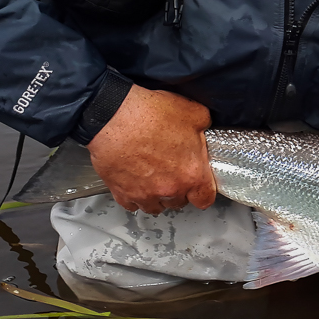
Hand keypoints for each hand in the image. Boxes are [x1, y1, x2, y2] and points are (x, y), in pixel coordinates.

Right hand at [87, 85, 215, 214]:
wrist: (113, 116)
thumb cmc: (148, 115)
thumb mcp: (193, 112)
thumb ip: (203, 127)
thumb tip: (202, 130)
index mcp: (191, 173)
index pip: (205, 199)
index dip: (203, 191)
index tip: (200, 185)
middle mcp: (169, 189)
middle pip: (179, 202)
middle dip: (179, 189)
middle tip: (174, 170)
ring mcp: (144, 194)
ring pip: (155, 206)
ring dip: (157, 195)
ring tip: (154, 176)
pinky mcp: (122, 193)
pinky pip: (131, 204)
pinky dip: (134, 195)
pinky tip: (135, 179)